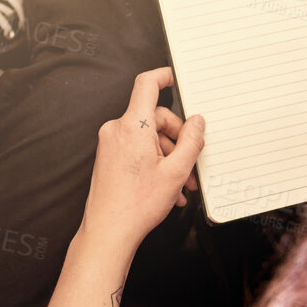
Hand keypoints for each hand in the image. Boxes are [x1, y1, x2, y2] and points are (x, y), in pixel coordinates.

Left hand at [81, 68, 205, 252]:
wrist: (109, 231)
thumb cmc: (136, 204)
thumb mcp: (176, 171)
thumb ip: (192, 142)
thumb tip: (197, 123)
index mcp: (133, 126)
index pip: (147, 85)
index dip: (162, 75)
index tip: (173, 77)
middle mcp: (117, 130)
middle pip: (154, 118)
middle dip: (177, 138)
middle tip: (190, 162)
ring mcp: (110, 144)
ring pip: (148, 138)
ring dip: (168, 156)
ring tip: (180, 183)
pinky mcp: (108, 157)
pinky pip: (137, 150)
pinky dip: (154, 163)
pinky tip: (166, 187)